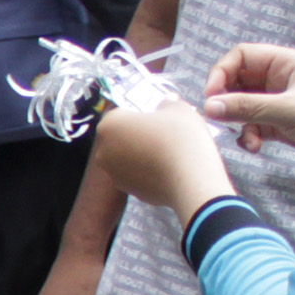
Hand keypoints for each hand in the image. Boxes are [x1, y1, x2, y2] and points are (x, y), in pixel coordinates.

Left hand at [89, 92, 233, 221]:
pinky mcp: (130, 192)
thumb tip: (165, 102)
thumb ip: (167, 102)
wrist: (191, 179)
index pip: (119, 112)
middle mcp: (103, 151)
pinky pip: (138, 176)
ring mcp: (115, 175)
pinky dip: (149, 172)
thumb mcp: (178, 108)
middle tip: (161, 132)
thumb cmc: (180, 136)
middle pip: (120, 137)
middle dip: (137, 134)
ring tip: (167, 151)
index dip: (137, 111)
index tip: (154, 113)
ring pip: (128, 158)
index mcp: (109, 125)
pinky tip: (168, 169)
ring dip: (142, 154)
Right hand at [199, 43, 294, 160]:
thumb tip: (209, 106)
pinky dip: (249, 134)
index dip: (222, 72)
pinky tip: (255, 146)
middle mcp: (280, 77)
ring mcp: (278, 99)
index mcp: (287, 62)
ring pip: (243, 104)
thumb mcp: (287, 110)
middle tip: (220, 118)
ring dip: (239, 122)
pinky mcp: (278, 120)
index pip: (243, 55)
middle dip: (228, 101)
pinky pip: (252, 122)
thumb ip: (247, 107)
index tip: (212, 95)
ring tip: (245, 138)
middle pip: (239, 81)